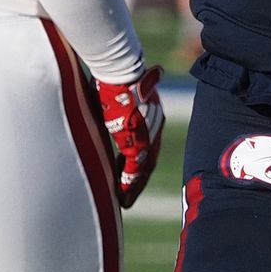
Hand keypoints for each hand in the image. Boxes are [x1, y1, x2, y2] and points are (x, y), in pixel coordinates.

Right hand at [95, 65, 164, 207]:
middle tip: (129, 194)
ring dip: (134, 186)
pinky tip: (121, 196)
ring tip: (125, 201)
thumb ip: (125, 98)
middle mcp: (154, 126)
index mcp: (152, 115)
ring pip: (143, 168)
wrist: (121, 70)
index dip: (140, 161)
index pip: (148, 144)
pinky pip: (134, 170)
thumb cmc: (116, 77)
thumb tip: (140, 84)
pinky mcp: (137, 141)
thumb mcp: (122, 91)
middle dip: (139, 179)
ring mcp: (147, 135)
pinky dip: (128, 185)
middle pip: (149, 160)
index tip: (129, 172)